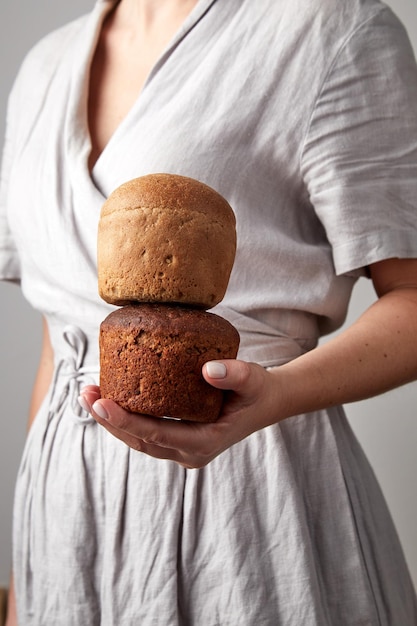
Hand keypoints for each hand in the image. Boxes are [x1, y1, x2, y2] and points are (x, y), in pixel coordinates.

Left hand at [78, 360, 280, 467]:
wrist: (267, 403)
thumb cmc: (258, 391)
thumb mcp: (253, 379)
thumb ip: (235, 375)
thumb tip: (208, 369)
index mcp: (205, 442)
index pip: (157, 435)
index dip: (127, 421)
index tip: (102, 404)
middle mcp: (190, 452)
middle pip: (140, 441)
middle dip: (110, 421)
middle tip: (86, 395)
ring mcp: (183, 449)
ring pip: (140, 440)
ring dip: (113, 421)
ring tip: (89, 395)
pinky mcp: (178, 439)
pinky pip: (147, 433)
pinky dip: (126, 418)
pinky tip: (111, 397)